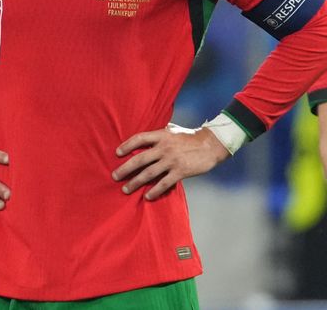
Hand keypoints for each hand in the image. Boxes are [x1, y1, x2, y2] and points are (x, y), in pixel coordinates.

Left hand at [112, 125, 229, 199]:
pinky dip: (154, 191)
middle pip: (139, 159)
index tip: (117, 153)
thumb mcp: (174, 130)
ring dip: (135, 182)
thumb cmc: (192, 137)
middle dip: (125, 169)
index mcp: (162, 135)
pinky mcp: (180, 171)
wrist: (211, 144)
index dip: (127, 145)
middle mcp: (164, 147)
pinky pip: (163, 183)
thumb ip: (161, 134)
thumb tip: (147, 139)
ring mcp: (172, 160)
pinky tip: (147, 196)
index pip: (139, 138)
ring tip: (126, 189)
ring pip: (148, 173)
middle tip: (114, 176)